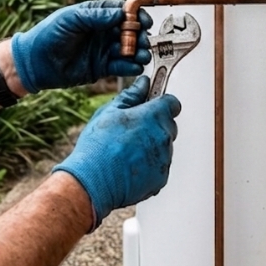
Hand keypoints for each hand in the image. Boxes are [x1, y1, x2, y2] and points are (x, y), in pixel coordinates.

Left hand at [11, 0, 151, 92]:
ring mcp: (103, 50)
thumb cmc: (48, 35)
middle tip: (143, 41)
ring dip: (138, 52)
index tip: (145, 21)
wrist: (34, 63)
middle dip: (139, 36)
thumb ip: (94, 16)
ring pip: (128, 50)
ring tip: (142, 55)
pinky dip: (129, 67)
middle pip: (130, 31)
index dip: (137, 15)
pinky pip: (120, 67)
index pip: (123, 11)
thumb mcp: (70, 19)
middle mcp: (103, 31)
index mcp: (97, 14)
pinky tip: (134, 67)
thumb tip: (119, 14)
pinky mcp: (101, 68)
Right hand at [53, 76, 180, 227]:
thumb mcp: (110, 112)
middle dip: (153, 125)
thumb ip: (131, 95)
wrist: (93, 181)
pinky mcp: (161, 178)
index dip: (160, 102)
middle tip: (130, 130)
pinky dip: (148, 165)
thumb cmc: (99, 146)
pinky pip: (159, 166)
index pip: (172, 103)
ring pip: (163, 146)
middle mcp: (164, 137)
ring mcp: (164, 159)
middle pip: (168, 125)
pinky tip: (128, 166)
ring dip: (150, 146)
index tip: (150, 104)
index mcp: (153, 116)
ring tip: (125, 151)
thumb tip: (143, 83)